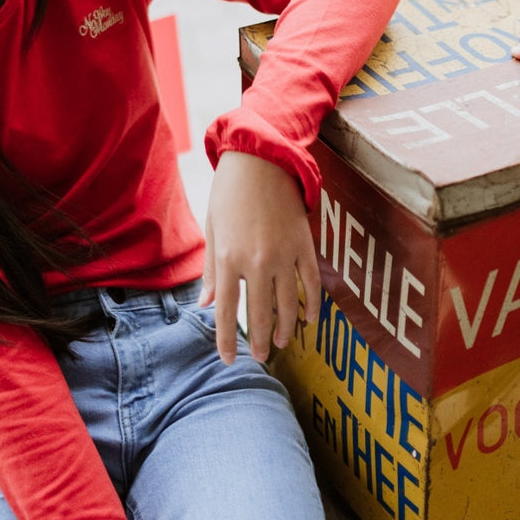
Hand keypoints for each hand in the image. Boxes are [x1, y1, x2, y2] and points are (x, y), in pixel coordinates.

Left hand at [199, 151, 319, 364]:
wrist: (262, 159)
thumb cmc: (230, 192)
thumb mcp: (213, 229)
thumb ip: (213, 270)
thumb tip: (207, 305)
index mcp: (229, 258)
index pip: (228, 312)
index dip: (227, 341)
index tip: (229, 360)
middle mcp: (257, 262)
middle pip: (260, 315)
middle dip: (261, 341)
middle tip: (261, 358)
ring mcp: (284, 255)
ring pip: (289, 305)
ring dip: (286, 329)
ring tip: (283, 344)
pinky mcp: (305, 245)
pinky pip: (312, 284)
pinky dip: (312, 306)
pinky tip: (309, 322)